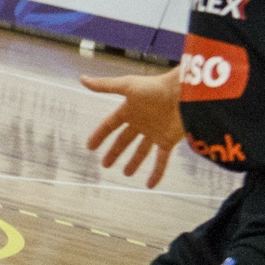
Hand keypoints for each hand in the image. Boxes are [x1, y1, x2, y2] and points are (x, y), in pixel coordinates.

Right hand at [82, 71, 184, 188]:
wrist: (182, 93)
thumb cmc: (155, 87)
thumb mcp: (127, 86)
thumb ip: (105, 86)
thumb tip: (82, 79)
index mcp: (130, 110)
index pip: (110, 125)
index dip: (100, 135)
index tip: (90, 146)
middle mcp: (141, 123)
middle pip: (125, 140)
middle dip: (115, 152)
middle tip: (105, 165)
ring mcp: (155, 133)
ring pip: (141, 151)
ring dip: (133, 163)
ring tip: (126, 174)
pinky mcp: (168, 141)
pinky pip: (161, 161)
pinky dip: (156, 174)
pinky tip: (150, 185)